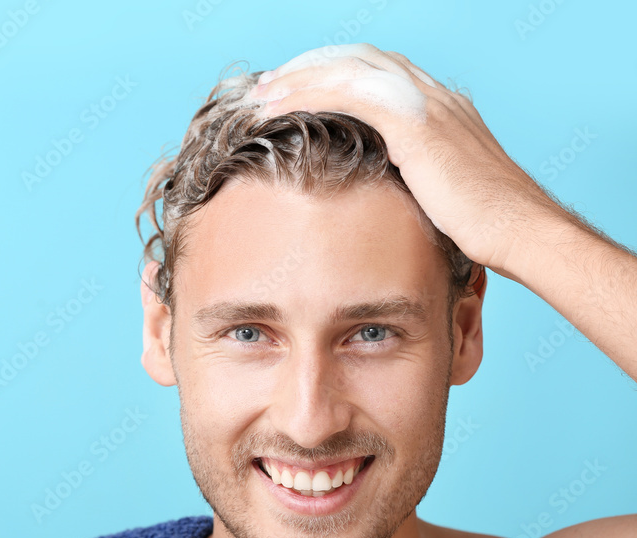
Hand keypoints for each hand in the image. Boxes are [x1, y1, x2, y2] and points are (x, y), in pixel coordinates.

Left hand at [248, 43, 567, 277]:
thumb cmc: (488, 229)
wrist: (521, 232)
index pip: (378, 74)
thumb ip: (416, 180)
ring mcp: (426, 105)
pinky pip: (348, 95)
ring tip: (261, 94)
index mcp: (442, 109)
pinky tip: (278, 108)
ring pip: (347, 70)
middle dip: (309, 67)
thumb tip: (386, 197)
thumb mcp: (445, 194)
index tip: (296, 90)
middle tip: (268, 85)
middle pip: (358, 60)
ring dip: (299, 78)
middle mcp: (434, 96)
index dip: (333, 75)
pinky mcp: (414, 125)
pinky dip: (307, 96)